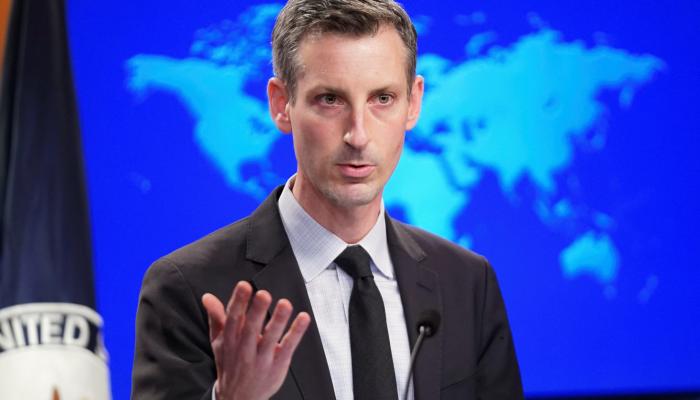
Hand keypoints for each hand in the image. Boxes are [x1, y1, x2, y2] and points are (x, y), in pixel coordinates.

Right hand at [202, 281, 310, 399]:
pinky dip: (296, 332)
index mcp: (230, 341)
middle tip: (263, 294)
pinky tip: (303, 318)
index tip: (244, 286)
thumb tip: (207, 297)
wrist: (238, 398)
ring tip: (285, 304)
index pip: (233, 319)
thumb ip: (216, 317)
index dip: (238, 302)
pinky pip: (288, 347)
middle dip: (257, 311)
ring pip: (271, 338)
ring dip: (279, 320)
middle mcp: (244, 349)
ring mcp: (262, 358)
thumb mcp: (219, 342)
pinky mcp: (278, 364)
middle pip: (251, 328)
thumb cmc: (230, 364)